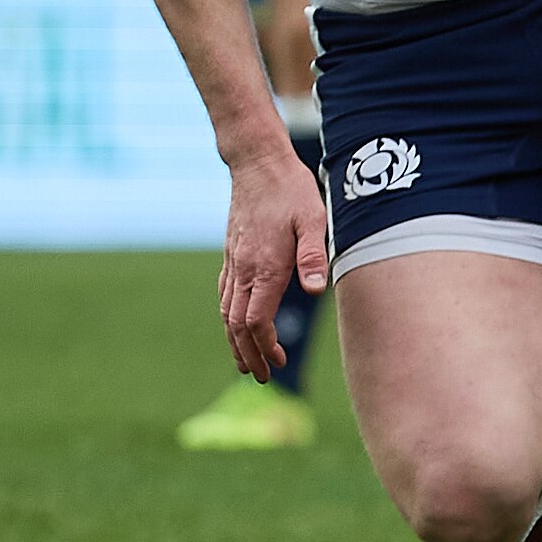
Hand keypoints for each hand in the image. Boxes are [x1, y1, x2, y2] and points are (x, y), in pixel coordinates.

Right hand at [222, 143, 329, 378]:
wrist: (257, 164)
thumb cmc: (291, 191)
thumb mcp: (313, 219)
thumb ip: (313, 256)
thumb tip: (316, 292)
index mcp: (264, 266)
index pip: (256, 320)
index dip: (264, 346)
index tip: (278, 363)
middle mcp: (243, 269)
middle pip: (236, 324)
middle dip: (247, 354)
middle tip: (261, 377)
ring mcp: (233, 263)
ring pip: (226, 313)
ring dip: (235, 341)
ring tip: (246, 363)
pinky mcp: (231, 255)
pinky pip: (224, 296)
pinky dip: (229, 319)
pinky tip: (237, 327)